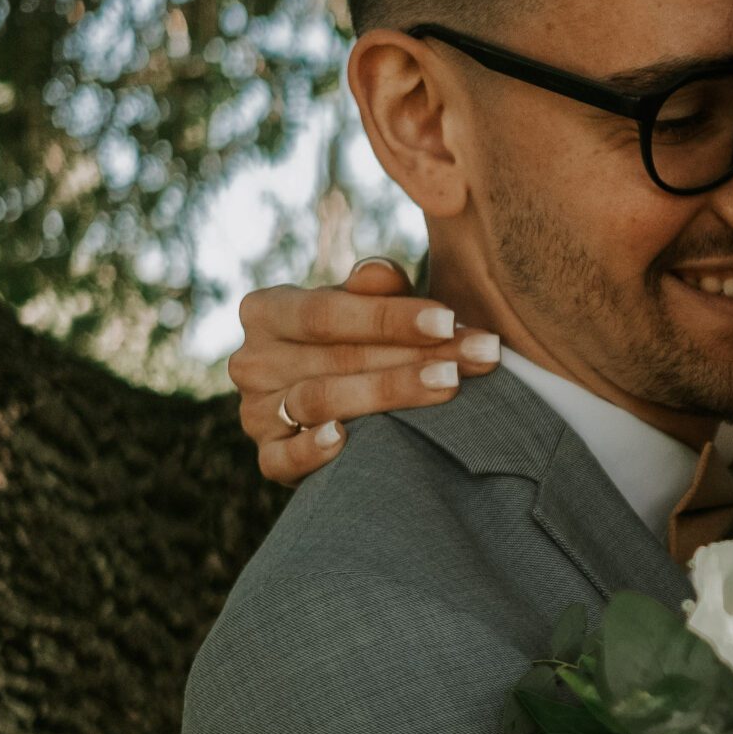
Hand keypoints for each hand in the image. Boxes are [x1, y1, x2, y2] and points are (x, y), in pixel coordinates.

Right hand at [228, 256, 501, 484]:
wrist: (341, 402)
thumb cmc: (357, 342)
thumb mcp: (364, 309)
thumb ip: (374, 290)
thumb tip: (382, 274)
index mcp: (266, 312)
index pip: (326, 313)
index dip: (389, 317)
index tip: (448, 319)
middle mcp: (252, 362)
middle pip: (336, 357)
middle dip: (415, 355)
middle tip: (479, 354)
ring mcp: (256, 413)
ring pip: (320, 401)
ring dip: (391, 392)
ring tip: (451, 385)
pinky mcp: (267, 459)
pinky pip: (284, 459)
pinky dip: (313, 450)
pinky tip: (348, 439)